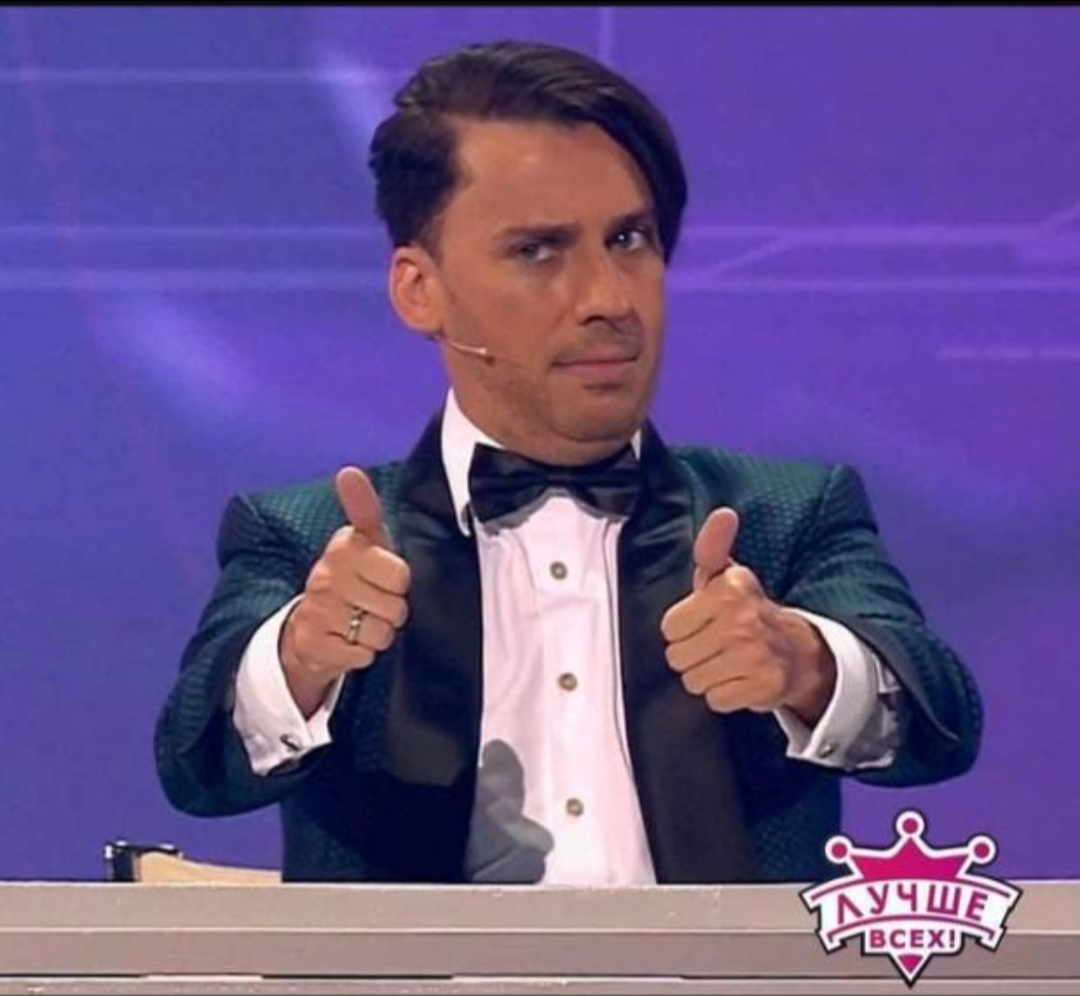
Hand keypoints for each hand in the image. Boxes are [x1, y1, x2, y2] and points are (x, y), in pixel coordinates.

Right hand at [280, 467, 410, 716]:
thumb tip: (348, 472)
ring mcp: (318, 611)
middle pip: (395, 606)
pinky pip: (362, 655)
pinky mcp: (313, 644)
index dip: (398, 581)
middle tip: (372, 603)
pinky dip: (361, 654)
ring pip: (381, 633)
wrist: (309, 629)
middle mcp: (327, 576)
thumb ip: (364, 508)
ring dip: (377, 634)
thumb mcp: (364, 543)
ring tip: (359, 622)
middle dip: (391, 610)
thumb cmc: (351, 580)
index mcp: (344, 548)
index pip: (400, 573)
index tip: (382, 577)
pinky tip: (346, 641)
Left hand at [660, 508, 835, 723]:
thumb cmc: (747, 611)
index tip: (704, 622)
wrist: (798, 651)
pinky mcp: (764, 685)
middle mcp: (743, 619)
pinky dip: (725, 695)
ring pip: (694, 681)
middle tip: (716, 645)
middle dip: (692, 655)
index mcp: (730, 589)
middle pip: (677, 657)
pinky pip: (716, 700)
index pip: (669, 627)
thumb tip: (723, 514)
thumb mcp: (726, 576)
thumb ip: (712, 546)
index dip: (682, 628)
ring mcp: (755, 654)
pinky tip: (741, 678)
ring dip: (707, 676)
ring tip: (728, 661)